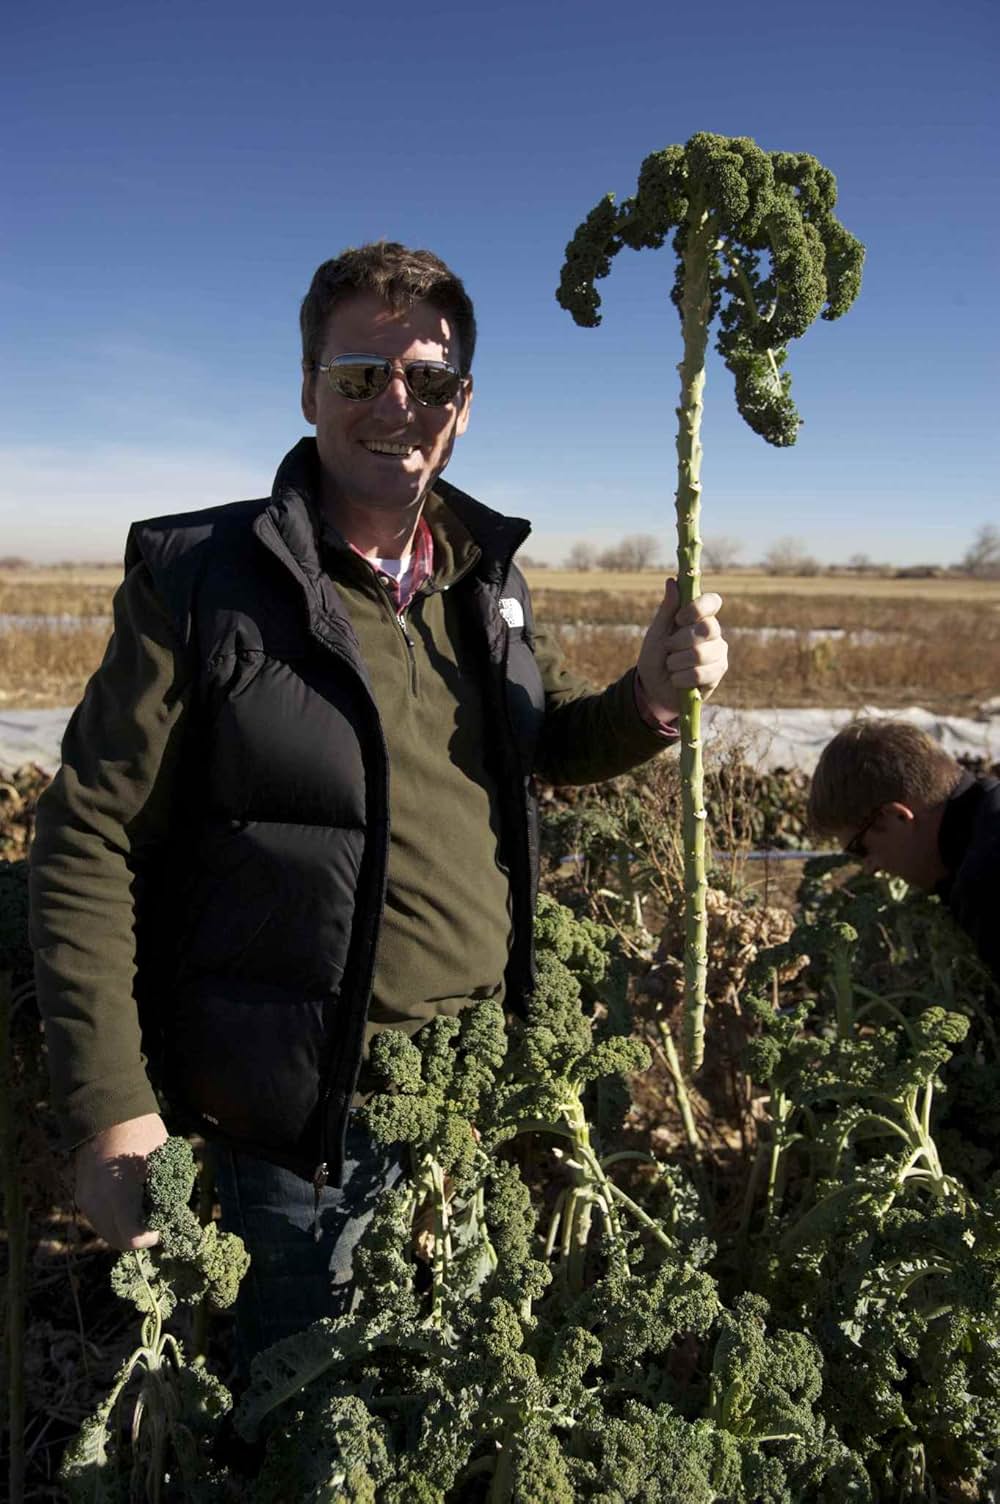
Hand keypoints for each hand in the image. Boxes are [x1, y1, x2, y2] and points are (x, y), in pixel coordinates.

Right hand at [73, 1113, 168, 1249]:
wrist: (107, 1109)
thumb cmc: (142, 1132)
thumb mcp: (163, 1160)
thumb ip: (168, 1191)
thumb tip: (176, 1214)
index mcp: (119, 1195)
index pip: (134, 1239)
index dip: (152, 1236)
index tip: (163, 1221)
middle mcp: (97, 1203)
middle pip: (119, 1241)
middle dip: (140, 1235)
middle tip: (155, 1218)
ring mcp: (86, 1199)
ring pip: (107, 1231)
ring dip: (125, 1228)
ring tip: (142, 1207)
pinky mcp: (81, 1194)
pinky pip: (99, 1218)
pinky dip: (114, 1217)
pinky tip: (128, 1200)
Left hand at [636, 577, 727, 720]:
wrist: (653, 688)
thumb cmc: (656, 656)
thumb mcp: (656, 632)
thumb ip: (667, 609)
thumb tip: (672, 580)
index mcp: (700, 617)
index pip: (713, 601)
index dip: (697, 608)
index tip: (679, 619)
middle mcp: (714, 633)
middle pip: (707, 628)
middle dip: (679, 641)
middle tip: (669, 648)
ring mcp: (718, 653)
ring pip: (700, 654)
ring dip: (676, 662)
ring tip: (671, 666)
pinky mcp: (717, 674)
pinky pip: (699, 674)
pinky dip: (680, 678)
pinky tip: (677, 680)